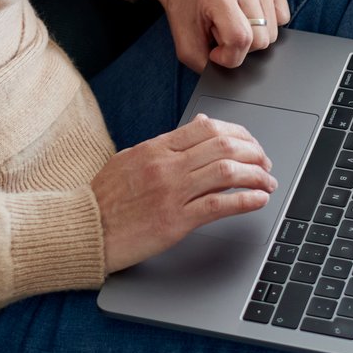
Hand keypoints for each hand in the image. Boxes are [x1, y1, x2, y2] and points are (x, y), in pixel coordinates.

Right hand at [90, 113, 275, 271]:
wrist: (85, 228)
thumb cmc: (106, 197)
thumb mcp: (132, 158)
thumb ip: (166, 143)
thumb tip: (199, 124)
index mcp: (156, 148)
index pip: (207, 128)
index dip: (237, 133)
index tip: (250, 143)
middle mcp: (167, 166)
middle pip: (222, 146)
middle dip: (253, 152)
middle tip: (265, 162)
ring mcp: (172, 193)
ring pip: (225, 173)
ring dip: (255, 175)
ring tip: (267, 182)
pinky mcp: (175, 221)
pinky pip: (218, 206)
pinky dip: (244, 200)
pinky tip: (258, 200)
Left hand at [116, 0, 291, 71]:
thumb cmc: (185, 9)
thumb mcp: (185, 44)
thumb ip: (206, 66)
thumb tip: (233, 73)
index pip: (241, 39)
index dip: (229, 56)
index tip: (214, 50)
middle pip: (262, 39)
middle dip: (241, 45)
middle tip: (220, 29)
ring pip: (273, 32)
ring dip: (253, 33)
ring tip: (231, 18)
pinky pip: (282, 16)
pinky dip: (266, 22)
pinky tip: (246, 12)